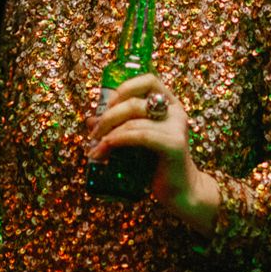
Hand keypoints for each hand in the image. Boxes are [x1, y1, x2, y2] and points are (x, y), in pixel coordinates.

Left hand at [86, 73, 221, 233]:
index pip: (148, 80)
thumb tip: (90, 119)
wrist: (180, 191)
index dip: (125, 88)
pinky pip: (140, 135)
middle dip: (108, 115)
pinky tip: (106, 148)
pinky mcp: (174, 144)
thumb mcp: (136, 141)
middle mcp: (176, 111)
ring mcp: (177, 127)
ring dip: (108, 133)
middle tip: (95, 132)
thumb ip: (118, 127)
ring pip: (134, 120)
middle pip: (135, 101)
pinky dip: (119, 139)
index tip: (108, 105)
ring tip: (96, 148)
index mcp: (169, 104)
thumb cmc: (157, 165)